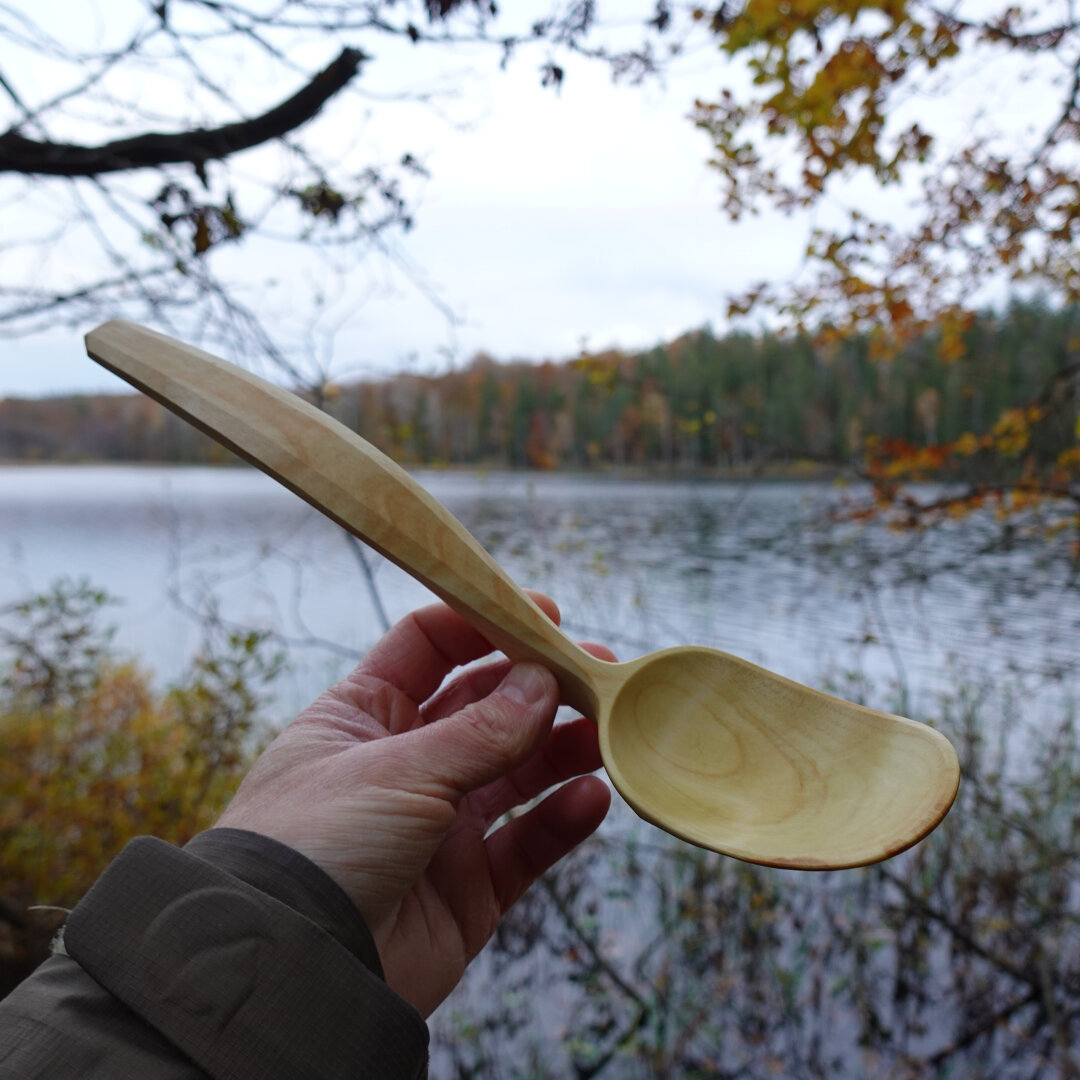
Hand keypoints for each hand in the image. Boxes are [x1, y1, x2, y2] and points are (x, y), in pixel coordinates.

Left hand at [214, 595, 612, 1016]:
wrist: (292, 974)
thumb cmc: (314, 847)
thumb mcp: (396, 770)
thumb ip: (479, 731)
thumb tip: (543, 682)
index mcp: (363, 716)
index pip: (428, 647)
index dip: (483, 625)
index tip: (542, 614)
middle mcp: (403, 763)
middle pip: (485, 706)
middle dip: (540, 684)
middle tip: (596, 669)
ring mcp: (438, 825)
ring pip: (516, 771)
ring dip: (562, 747)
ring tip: (606, 728)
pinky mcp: (468, 887)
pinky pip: (526, 842)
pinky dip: (562, 819)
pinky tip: (592, 796)